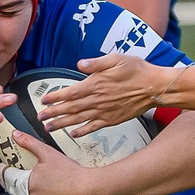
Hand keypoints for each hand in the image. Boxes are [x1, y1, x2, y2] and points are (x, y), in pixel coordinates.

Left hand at [0, 131, 96, 194]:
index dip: (4, 167)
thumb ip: (29, 143)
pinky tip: (37, 188)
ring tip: (24, 177)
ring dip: (19, 187)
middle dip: (11, 177)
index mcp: (24, 184)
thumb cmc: (69, 173)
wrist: (87, 190)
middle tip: (14, 168)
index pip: (5, 175)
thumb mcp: (48, 153)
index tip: (5, 162)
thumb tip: (16, 134)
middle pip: (11, 186)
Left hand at [35, 55, 175, 136]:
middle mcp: (97, 100)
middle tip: (39, 117)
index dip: (55, 97)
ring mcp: (104, 112)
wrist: (154, 87)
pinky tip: (73, 134)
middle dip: (53, 113)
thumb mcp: (116, 59)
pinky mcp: (112, 120)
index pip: (70, 92)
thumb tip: (80, 64)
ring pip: (78, 119)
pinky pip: (93, 127)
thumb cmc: (137, 70)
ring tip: (49, 128)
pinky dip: (82, 131)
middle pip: (70, 108)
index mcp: (96, 84)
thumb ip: (96, 63)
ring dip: (62, 124)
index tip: (43, 101)